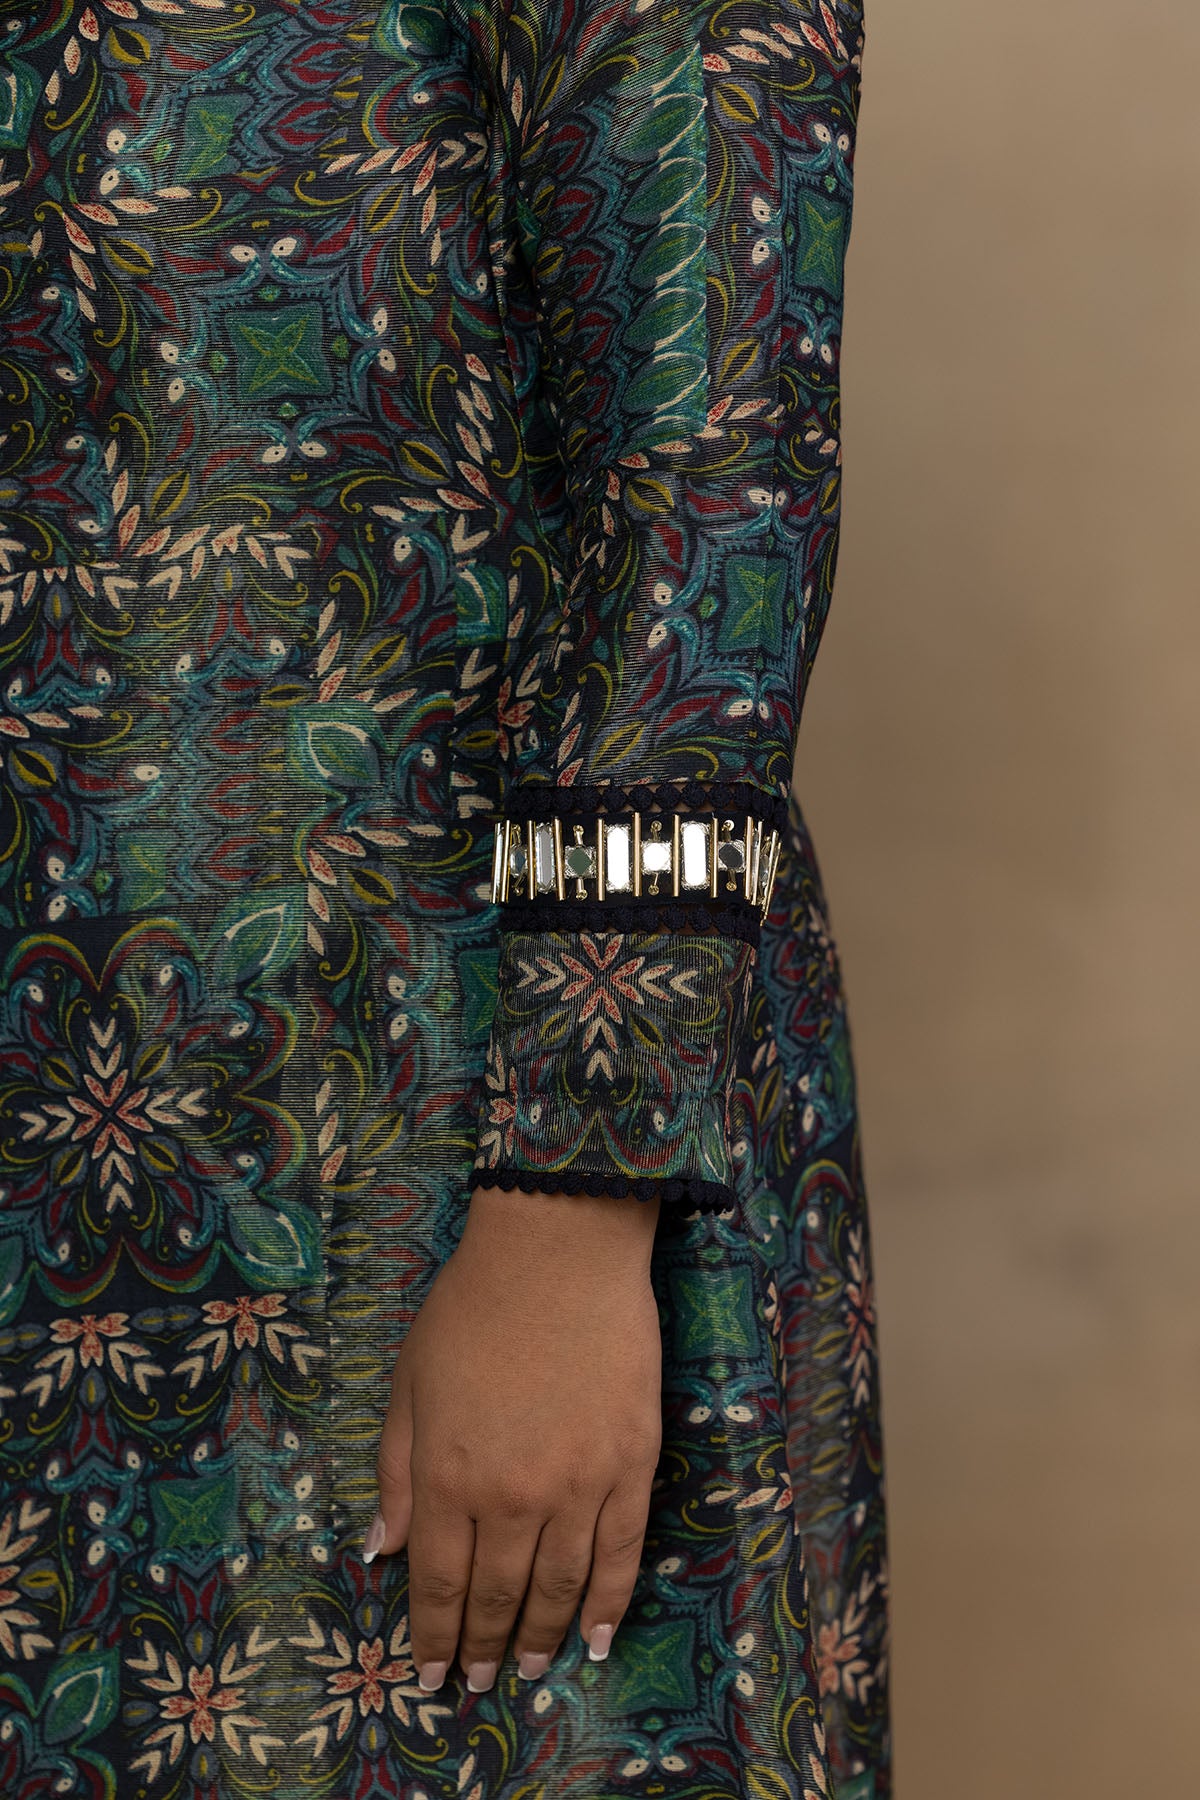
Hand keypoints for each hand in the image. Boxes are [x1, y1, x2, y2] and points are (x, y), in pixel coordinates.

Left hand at [366, 1183, 662, 1691]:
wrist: (558, 1252)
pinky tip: (598, 1636)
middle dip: (482, 1646)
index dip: (433, 1636)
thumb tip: (382, 1551)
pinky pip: (622, 1552)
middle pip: (497, 1593)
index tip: (431, 1675)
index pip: (439, 1582)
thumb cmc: (472, 1307)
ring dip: (542, 1635)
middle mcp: (512, 1494)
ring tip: (529, 1668)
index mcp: (448, 1475)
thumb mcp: (410, 1384)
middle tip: (477, 1681)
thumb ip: (398, 1473)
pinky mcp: (631, 1464)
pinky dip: (610, 1603)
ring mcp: (579, 1483)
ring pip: (561, 1585)